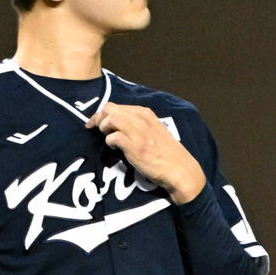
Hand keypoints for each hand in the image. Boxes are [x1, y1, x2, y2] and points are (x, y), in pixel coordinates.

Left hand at [87, 103, 204, 203]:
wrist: (179, 169)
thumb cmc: (166, 152)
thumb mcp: (153, 130)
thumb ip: (137, 124)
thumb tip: (115, 123)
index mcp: (145, 113)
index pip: (116, 106)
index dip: (102, 114)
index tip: (96, 123)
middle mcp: (141, 119)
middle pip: (109, 109)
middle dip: (98, 118)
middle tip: (97, 130)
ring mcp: (138, 132)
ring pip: (110, 119)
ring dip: (103, 127)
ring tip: (107, 138)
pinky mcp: (135, 146)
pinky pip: (113, 137)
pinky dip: (109, 141)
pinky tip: (114, 147)